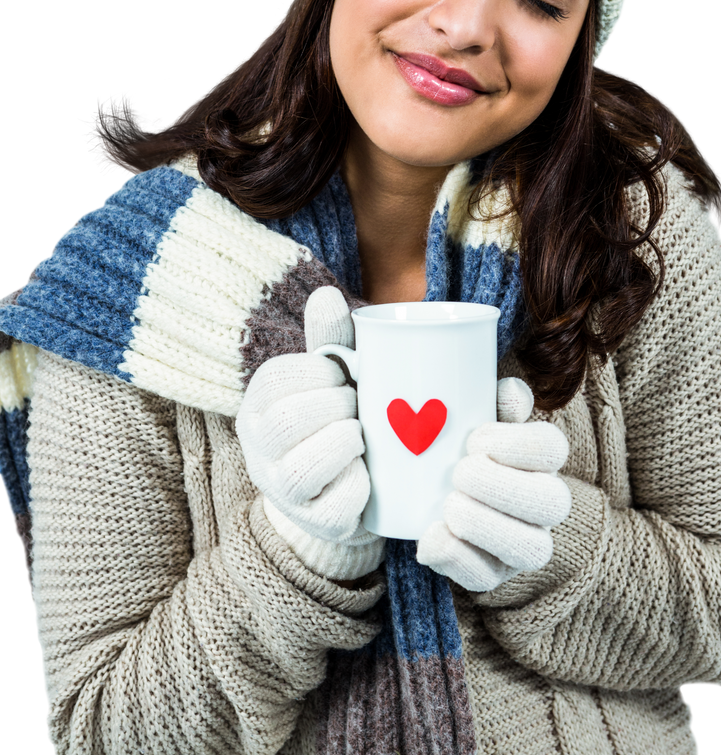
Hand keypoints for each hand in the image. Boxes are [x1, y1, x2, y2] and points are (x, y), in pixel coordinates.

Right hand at [235, 285, 374, 542]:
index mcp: (258, 404)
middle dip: (337, 407)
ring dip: (346, 443)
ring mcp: (281, 491)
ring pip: (303, 467)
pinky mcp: (314, 522)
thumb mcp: (335, 376)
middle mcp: (257, 449)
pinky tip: (368, 474)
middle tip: (360, 407)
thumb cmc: (341, 417)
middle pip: (288, 421)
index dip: (321, 373)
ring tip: (363, 437)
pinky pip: (335, 506)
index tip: (345, 377)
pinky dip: (360, 485)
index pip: (276, 379)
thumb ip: (330, 339)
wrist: (358, 487)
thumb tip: (326, 294)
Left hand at [416, 377, 571, 591]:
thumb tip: (511, 393)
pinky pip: (486, 580)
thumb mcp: (474, 415)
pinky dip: (457, 558)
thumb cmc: (455, 444)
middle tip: (459, 473)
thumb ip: (493, 399)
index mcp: (540, 460)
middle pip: (553, 502)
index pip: (553, 448)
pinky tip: (433, 536)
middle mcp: (543, 505)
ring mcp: (522, 544)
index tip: (474, 439)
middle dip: (502, 487)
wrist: (425, 488)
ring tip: (449, 506)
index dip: (516, 443)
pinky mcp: (492, 575)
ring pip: (532, 549)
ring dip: (487, 526)